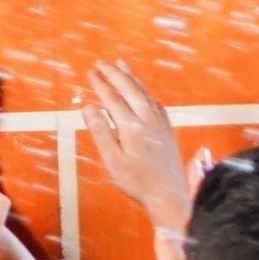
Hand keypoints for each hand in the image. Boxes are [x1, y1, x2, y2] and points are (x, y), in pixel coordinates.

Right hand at [82, 60, 195, 231]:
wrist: (170, 196)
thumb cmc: (137, 182)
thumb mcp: (112, 160)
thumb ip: (100, 132)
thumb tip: (88, 107)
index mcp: (131, 127)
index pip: (112, 98)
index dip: (100, 84)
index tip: (90, 72)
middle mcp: (148, 120)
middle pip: (130, 90)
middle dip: (115, 74)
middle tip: (102, 63)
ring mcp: (160, 124)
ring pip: (145, 93)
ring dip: (132, 78)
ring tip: (122, 65)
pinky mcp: (168, 130)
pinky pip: (156, 103)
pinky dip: (147, 92)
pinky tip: (144, 92)